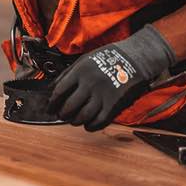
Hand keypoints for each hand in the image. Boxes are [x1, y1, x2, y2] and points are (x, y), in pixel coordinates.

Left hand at [47, 25, 176, 130]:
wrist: (134, 59)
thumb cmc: (107, 58)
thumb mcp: (84, 60)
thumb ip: (67, 74)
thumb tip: (51, 88)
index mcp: (81, 71)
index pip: (59, 91)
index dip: (52, 103)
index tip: (50, 108)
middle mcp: (90, 84)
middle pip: (69, 107)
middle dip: (62, 114)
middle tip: (62, 115)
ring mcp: (103, 95)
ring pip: (82, 116)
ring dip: (75, 121)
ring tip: (74, 119)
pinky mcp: (114, 104)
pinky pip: (99, 121)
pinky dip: (91, 126)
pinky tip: (88, 124)